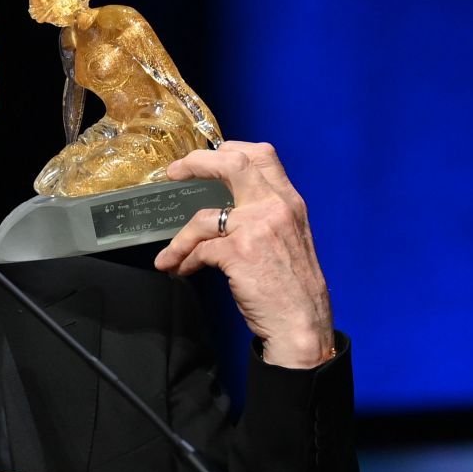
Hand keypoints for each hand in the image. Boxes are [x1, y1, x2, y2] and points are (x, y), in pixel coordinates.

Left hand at [152, 141, 334, 367]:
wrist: (301, 322)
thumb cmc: (293, 288)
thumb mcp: (290, 239)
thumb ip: (267, 217)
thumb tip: (230, 211)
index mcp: (289, 202)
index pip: (262, 156)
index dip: (230, 149)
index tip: (208, 156)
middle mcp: (275, 207)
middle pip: (232, 163)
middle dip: (197, 162)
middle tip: (174, 172)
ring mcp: (257, 227)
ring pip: (203, 219)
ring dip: (179, 239)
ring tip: (171, 257)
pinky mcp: (239, 252)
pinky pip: (200, 250)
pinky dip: (185, 260)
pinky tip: (182, 271)